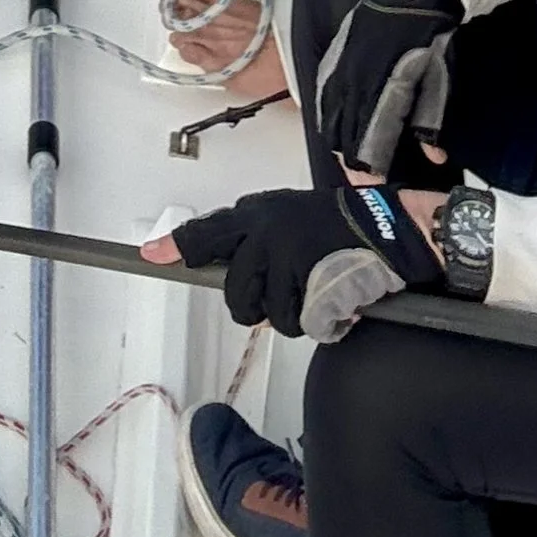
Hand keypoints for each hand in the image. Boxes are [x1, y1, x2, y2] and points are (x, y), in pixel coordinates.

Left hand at [154, 188, 362, 336]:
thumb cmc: (334, 225)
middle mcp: (265, 232)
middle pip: (236, 294)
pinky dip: (319, 322)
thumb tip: (225, 270)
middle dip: (256, 307)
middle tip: (283, 296)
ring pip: (269, 314)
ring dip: (293, 316)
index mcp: (256, 214)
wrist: (385, 227)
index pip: (206, 233)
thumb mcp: (284, 218)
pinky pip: (302, 323)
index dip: (177, 247)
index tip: (151, 255)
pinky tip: (332, 301)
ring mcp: (287, 256)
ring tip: (313, 294)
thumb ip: (253, 241)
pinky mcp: (310, 281)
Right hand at [313, 0, 463, 176]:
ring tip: (348, 160)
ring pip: (329, 117)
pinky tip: (332, 128)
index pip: (369, 140)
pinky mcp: (333, 56)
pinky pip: (322, 96)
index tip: (375, 184)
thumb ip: (432, 121)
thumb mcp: (440, 79)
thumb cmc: (429, 35)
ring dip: (337, 142)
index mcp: (386, 86)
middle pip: (345, 134)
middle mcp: (357, 79)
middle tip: (362, 179)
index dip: (370, 167)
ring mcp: (341, 66)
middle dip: (353, 162)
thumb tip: (434, 157)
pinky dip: (326, 117)